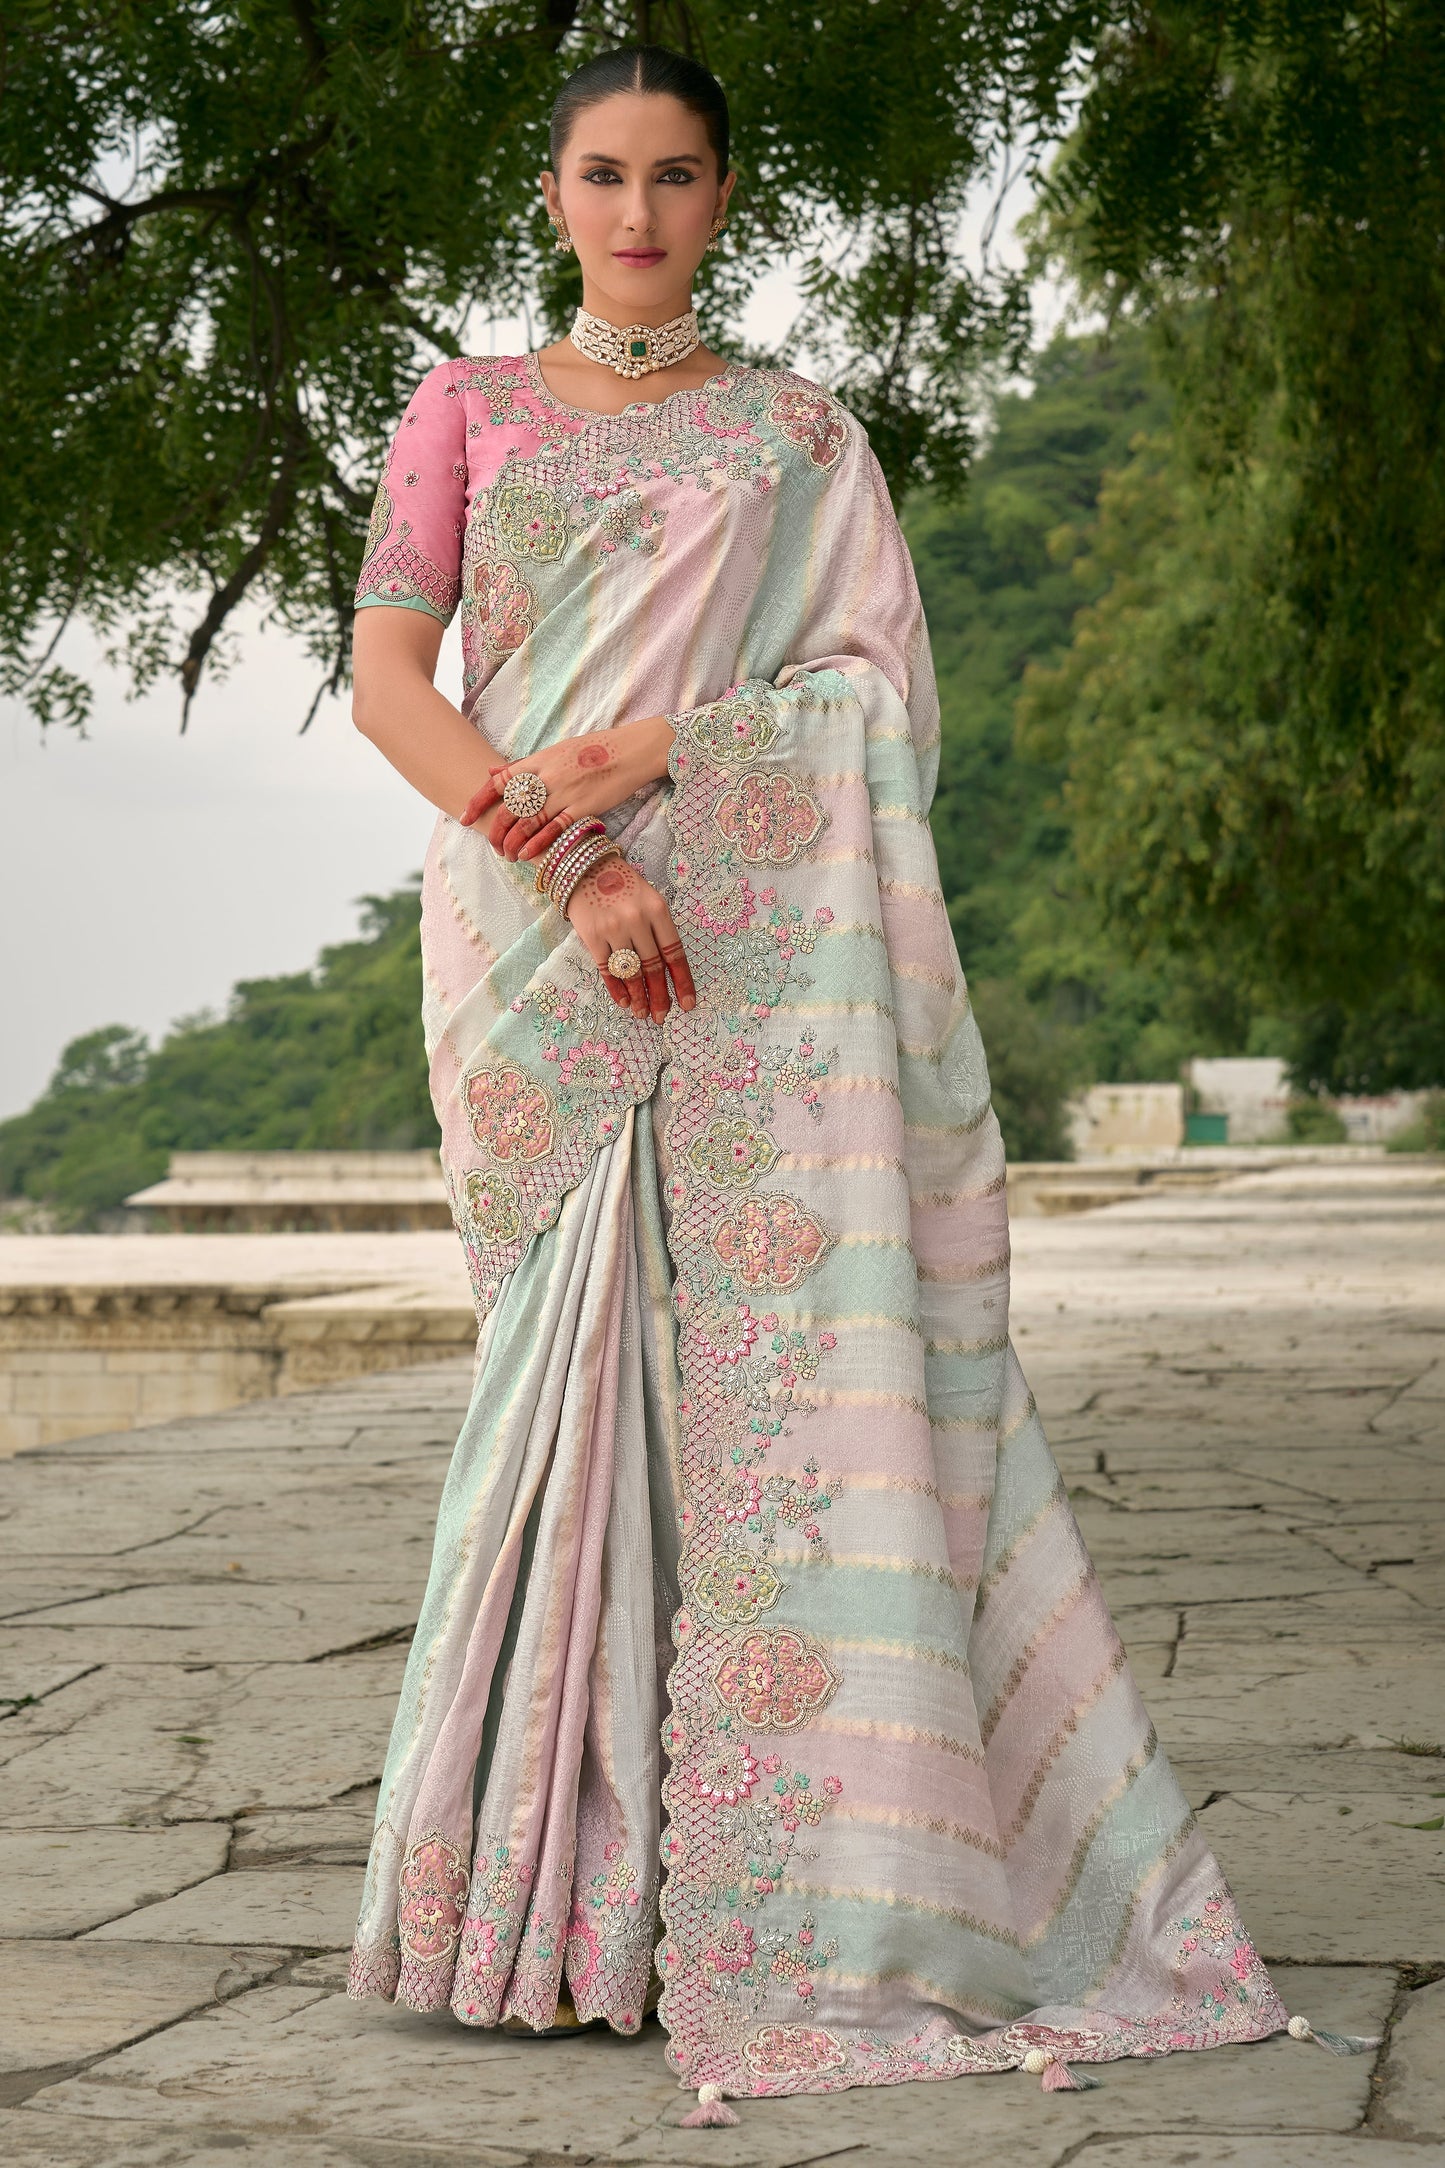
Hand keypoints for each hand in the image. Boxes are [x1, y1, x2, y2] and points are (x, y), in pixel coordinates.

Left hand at [462, 715, 673, 861]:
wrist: (629, 750)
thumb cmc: (593, 750)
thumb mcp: (555, 751)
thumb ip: (523, 765)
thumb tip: (492, 772)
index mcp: (538, 760)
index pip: (500, 781)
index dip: (479, 800)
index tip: (465, 817)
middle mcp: (547, 776)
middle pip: (510, 806)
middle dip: (495, 829)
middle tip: (491, 845)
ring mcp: (564, 792)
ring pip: (528, 821)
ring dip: (513, 841)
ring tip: (506, 854)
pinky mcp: (582, 807)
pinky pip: (554, 829)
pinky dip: (537, 843)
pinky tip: (526, 854)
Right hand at [566, 856, 696, 1021]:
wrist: (584, 868)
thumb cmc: (622, 886)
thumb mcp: (649, 899)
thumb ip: (659, 929)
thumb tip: (666, 970)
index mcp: (658, 910)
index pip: (675, 953)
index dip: (682, 981)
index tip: (687, 1003)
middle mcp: (637, 920)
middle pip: (653, 967)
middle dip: (659, 996)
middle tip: (662, 1016)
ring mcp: (614, 928)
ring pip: (630, 972)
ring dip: (638, 997)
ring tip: (643, 1013)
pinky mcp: (592, 936)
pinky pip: (608, 970)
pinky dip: (617, 988)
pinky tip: (624, 1001)